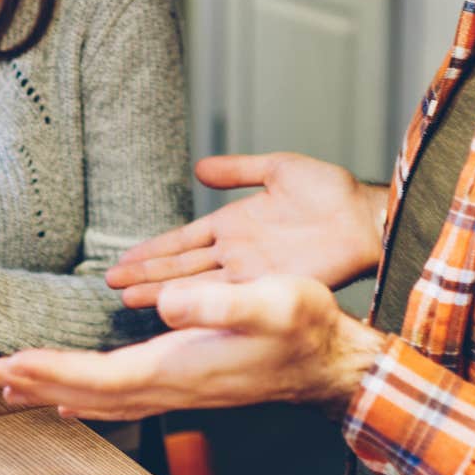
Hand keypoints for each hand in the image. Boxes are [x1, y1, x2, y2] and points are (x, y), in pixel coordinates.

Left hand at [0, 278, 388, 420]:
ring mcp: (182, 391)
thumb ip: (218, 302)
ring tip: (19, 387)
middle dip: (40, 383)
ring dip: (59, 391)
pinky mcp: (190, 385)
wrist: (334, 362)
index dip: (51, 371)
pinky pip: (126, 398)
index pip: (100, 377)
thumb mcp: (270, 301)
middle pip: (92, 394)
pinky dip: (93, 396)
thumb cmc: (307, 327)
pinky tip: (80, 395)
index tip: (8, 364)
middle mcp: (173, 387)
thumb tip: (167, 304)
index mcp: (180, 367)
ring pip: (106, 400)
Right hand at [104, 153, 386, 307]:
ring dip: (162, 290)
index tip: (123, 258)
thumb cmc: (330, 192)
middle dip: (145, 274)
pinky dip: (197, 301)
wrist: (363, 218)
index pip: (183, 241)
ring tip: (127, 297)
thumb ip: (238, 170)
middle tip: (111, 283)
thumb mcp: (277, 170)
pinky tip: (172, 307)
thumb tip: (200, 167)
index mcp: (233, 225)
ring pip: (195, 283)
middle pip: (181, 266)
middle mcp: (236, 253)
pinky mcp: (267, 285)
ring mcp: (249, 272)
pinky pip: (225, 295)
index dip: (153, 249)